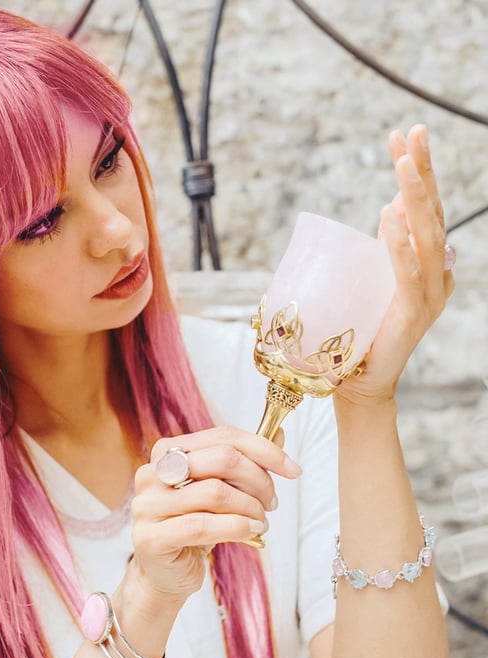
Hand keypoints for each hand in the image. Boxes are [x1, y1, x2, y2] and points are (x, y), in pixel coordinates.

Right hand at [129, 426, 300, 602]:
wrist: (166, 574)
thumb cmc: (193, 529)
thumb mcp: (221, 492)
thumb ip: (244, 462)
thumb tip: (277, 434)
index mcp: (167, 452)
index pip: (223, 436)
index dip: (264, 450)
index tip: (292, 469)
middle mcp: (151, 473)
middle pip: (221, 459)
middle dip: (259, 480)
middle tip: (272, 502)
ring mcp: (147, 505)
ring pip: (215, 493)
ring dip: (250, 507)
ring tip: (260, 521)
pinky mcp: (149, 538)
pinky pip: (201, 525)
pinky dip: (235, 527)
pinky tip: (250, 532)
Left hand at [335, 124, 453, 406]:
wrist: (362, 382)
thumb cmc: (361, 332)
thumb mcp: (372, 283)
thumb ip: (385, 251)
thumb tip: (389, 209)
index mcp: (428, 265)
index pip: (424, 210)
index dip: (417, 174)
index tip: (404, 137)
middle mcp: (437, 274)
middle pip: (431, 214)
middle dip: (421, 171)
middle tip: (412, 132)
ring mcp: (430, 295)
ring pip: (426, 236)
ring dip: (414, 197)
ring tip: (402, 164)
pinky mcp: (413, 313)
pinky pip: (408, 272)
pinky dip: (399, 243)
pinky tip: (391, 215)